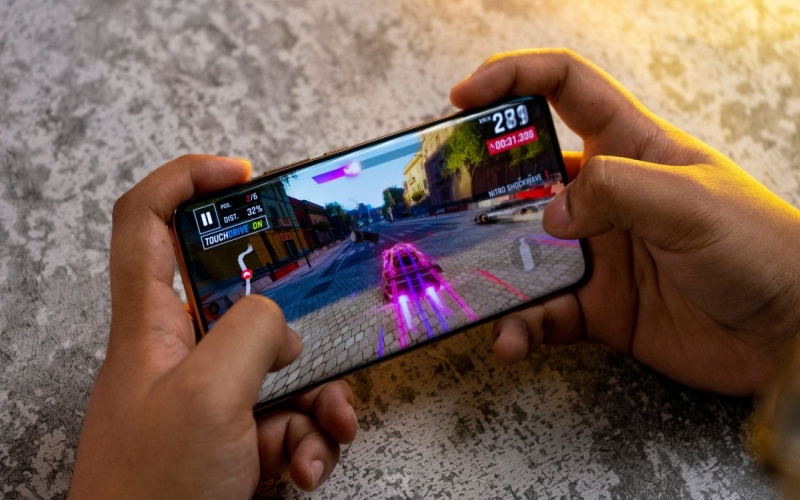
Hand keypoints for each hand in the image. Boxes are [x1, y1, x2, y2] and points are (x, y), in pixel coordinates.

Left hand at [69, 156, 357, 498]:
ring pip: (282, 367)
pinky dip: (312, 440)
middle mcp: (181, 355)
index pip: (148, 222)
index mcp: (151, 325)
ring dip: (320, 400)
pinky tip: (309, 467)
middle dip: (296, 322)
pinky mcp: (238, 440)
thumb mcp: (207, 395)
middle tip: (324, 330)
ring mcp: (213, 400)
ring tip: (325, 434)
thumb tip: (279, 321)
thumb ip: (250, 332)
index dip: (187, 181)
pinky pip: (290, 419)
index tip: (241, 174)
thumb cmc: (152, 492)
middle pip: (243, 300)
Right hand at [451, 49, 799, 395]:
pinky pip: (542, 312)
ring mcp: (597, 252)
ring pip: (523, 253)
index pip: (564, 89)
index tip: (464, 97)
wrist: (790, 335)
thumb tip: (549, 215)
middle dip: (482, 188)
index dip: (513, 79)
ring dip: (494, 273)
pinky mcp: (596, 306)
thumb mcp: (689, 201)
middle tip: (443, 205)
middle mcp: (605, 197)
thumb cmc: (761, 249)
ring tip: (472, 292)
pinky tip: (513, 339)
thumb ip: (614, 192)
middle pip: (525, 176)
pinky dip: (521, 326)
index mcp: (629, 148)